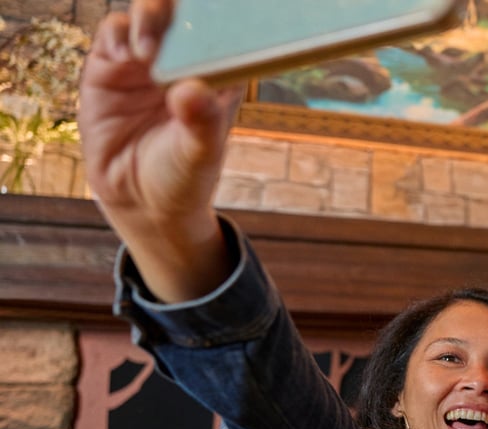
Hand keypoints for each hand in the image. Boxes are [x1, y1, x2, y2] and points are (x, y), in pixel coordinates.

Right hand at [79, 0, 244, 301]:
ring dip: (150, 18)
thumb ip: (202, 123)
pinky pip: (114, 34)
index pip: (228, 31)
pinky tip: (128, 55)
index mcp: (219, 75)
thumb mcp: (201, 154)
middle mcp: (183, 61)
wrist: (140, 201)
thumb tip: (192, 91)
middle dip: (182, 7)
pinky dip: (120, 35)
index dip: (226, 17)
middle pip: (185, 14)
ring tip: (149, 52)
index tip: (225, 16)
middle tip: (180, 16)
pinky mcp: (110, 66)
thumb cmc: (183, 176)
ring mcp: (146, 61)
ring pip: (148, 15)